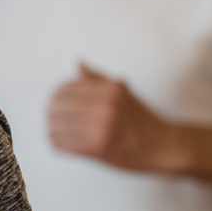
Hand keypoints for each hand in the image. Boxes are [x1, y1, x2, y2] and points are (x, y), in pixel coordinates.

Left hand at [48, 64, 174, 172]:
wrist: (163, 146)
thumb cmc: (141, 120)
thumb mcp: (122, 93)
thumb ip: (97, 79)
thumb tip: (78, 63)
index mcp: (110, 89)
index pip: (67, 89)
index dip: (55, 97)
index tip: (52, 103)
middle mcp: (106, 105)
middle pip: (59, 108)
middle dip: (50, 114)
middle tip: (48, 118)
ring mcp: (102, 127)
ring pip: (59, 126)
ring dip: (52, 130)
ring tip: (52, 131)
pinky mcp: (99, 147)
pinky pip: (66, 144)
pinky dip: (57, 144)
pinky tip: (57, 143)